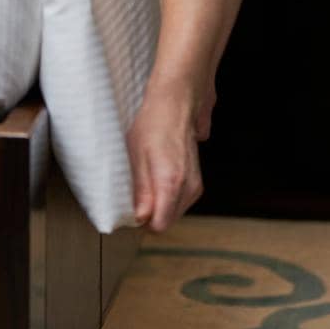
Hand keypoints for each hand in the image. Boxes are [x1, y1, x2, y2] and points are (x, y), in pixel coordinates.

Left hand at [126, 80, 204, 232]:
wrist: (176, 102)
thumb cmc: (154, 124)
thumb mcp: (137, 157)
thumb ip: (141, 191)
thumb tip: (140, 217)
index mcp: (172, 183)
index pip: (159, 225)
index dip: (143, 220)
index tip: (132, 207)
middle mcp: (189, 187)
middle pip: (167, 221)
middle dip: (151, 212)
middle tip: (137, 189)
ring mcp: (196, 184)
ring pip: (174, 211)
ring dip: (160, 202)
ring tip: (148, 177)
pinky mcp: (197, 180)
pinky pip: (180, 200)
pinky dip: (168, 194)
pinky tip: (159, 174)